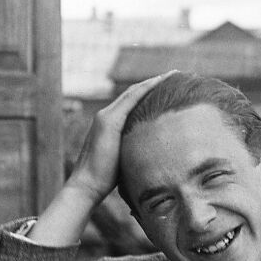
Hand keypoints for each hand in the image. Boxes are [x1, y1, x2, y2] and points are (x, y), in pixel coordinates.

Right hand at [70, 70, 178, 204]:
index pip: (131, 102)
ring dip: (152, 82)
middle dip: (153, 83)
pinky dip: (146, 89)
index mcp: (109, 124)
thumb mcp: (123, 159)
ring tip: (171, 75)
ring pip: (133, 92)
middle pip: (133, 93)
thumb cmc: (105, 180)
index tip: (166, 87)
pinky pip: (131, 99)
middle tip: (174, 75)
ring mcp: (106, 116)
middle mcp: (106, 115)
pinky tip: (160, 82)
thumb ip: (133, 150)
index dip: (148, 92)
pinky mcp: (109, 121)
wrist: (86, 185)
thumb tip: (152, 155)